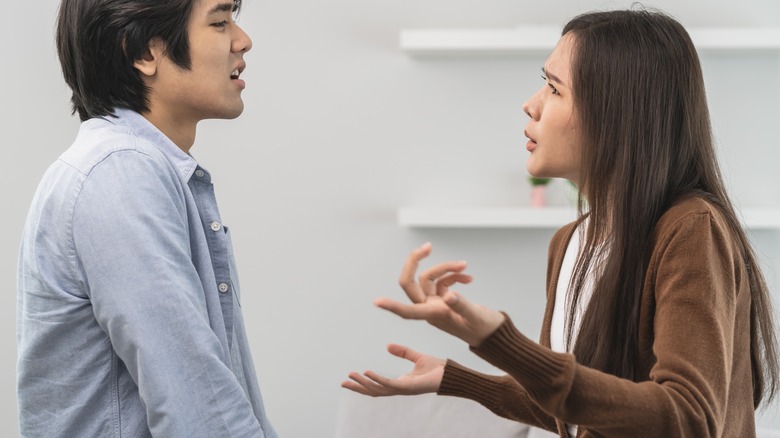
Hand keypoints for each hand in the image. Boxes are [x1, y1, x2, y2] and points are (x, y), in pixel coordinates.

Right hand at [341, 344, 444, 395]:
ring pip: (378, 390)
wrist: (453, 374)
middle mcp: (400, 388)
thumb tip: (387, 346)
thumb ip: (403, 352)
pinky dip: (377, 379)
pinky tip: (368, 372)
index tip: (349, 377)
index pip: (377, 386)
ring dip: (363, 384)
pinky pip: (389, 384)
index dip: (363, 383)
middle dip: (358, 387)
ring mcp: (404, 389)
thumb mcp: (417, 357)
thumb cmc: (438, 368)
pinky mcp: (409, 386)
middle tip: (343, 382)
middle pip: (374, 391)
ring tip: (351, 376)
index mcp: (400, 383)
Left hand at [375, 242, 504, 346]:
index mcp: (434, 316)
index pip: (408, 311)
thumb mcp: (476, 317)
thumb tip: (449, 294)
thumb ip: (462, 306)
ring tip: (464, 265)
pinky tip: (468, 277)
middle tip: (427, 246)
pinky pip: (442, 280)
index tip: (377, 302)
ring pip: (430, 277)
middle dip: (415, 262)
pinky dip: (454, 274)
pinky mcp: (444, 298)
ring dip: (446, 268)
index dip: (392, 306)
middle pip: (412, 283)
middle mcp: (430, 309)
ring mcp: (436, 303)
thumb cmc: (485, 330)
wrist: (493, 334)